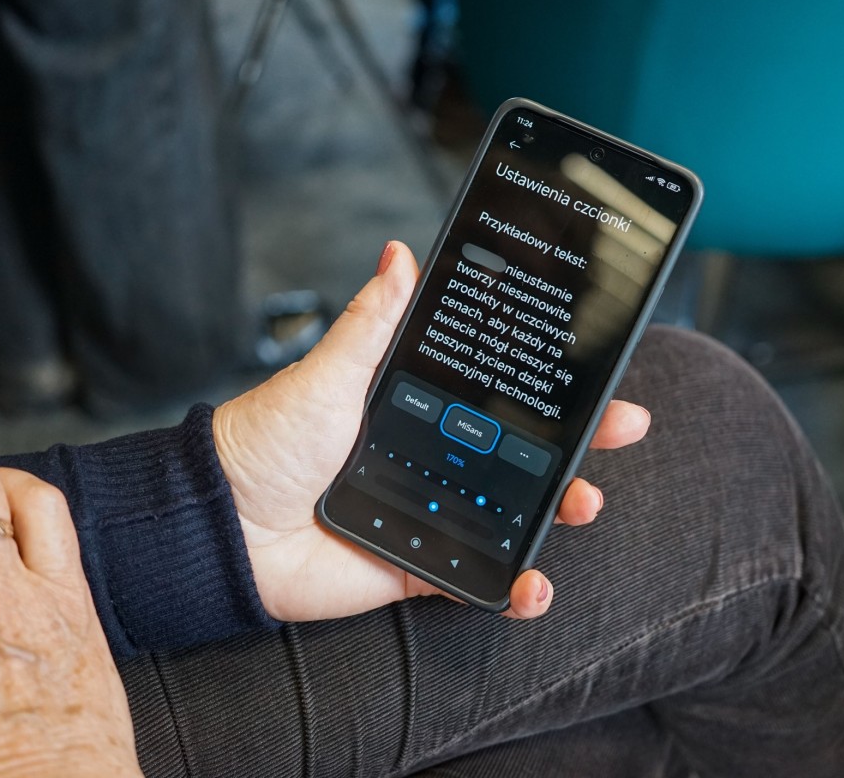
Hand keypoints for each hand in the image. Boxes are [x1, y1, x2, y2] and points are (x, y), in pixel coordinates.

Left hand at [214, 241, 650, 622]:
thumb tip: (399, 254)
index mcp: (419, 411)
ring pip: (513, 516)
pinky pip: (475, 581)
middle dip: (580, 445)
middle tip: (621, 427)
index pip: (500, 396)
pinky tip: (533, 583)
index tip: (599, 372)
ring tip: (582, 502)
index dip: (551, 387)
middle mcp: (432, 459)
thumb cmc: (266, 439)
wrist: (222, 522)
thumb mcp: (328, 372)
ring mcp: (429, 514)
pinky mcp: (416, 567)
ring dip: (559, 512)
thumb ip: (374, 322)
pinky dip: (511, 589)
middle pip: (523, 455)